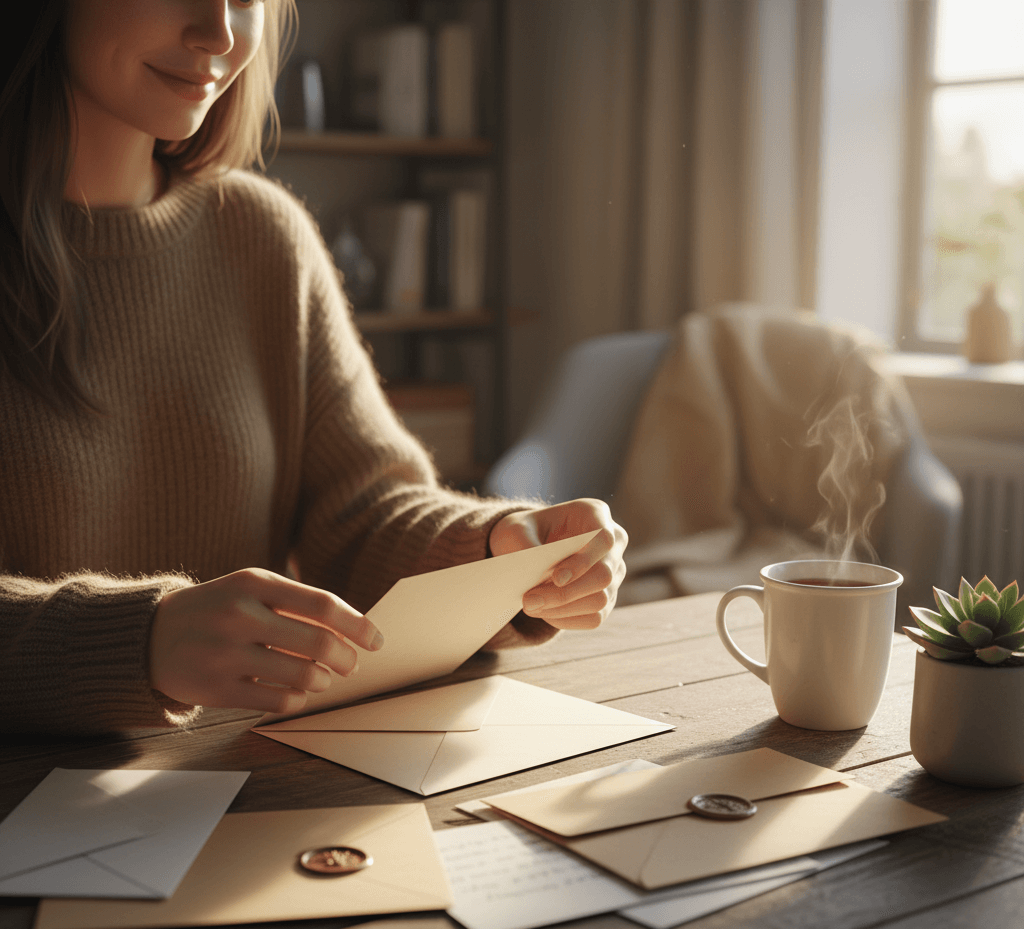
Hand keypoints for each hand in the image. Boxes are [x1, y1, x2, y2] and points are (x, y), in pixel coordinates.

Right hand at [149, 568, 383, 715]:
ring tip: (323, 679)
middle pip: (317, 643)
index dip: (357, 625)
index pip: (322, 605)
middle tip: (351, 665)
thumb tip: (354, 629)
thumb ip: (297, 602)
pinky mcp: (216, 689)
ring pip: (301, 676)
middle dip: (346, 659)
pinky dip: (298, 699)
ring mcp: (225, 654)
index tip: (376, 640)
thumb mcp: (250, 588)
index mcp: (253, 583)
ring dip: (323, 681)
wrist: (150, 635)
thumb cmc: (218, 608)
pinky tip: (297, 692)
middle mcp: (239, 616)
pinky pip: (277, 701)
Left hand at [488, 499, 626, 629]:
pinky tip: (544, 612)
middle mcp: (612, 543)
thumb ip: (525, 547)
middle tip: (529, 600)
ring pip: (601, 599)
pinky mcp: (607, 597)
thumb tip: (538, 577)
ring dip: (563, 609)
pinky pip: (595, 617)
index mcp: (594, 514)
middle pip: (605, 575)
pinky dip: (567, 619)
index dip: (584, 561)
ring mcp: (614, 572)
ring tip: (531, 606)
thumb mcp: (515, 530)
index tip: (556, 579)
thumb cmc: (524, 532)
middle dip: (567, 593)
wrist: (526, 548)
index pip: (603, 539)